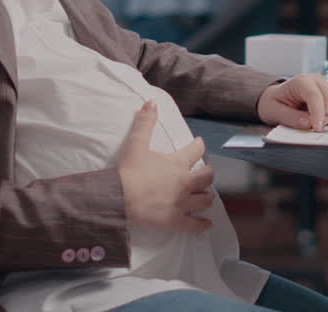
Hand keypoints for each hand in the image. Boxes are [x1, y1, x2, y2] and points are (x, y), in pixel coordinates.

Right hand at [117, 100, 214, 233]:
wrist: (120, 197)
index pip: (197, 150)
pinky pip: (196, 226)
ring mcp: (182, 203)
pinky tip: (206, 224)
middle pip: (207, 178)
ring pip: (205, 200)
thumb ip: (145, 122)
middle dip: (208, 176)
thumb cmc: (129, 170)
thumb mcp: (136, 143)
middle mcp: (185, 182)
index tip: (199, 144)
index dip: (199, 145)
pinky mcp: (176, 221)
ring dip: (206, 198)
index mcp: (177, 163)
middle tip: (204, 175)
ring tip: (204, 197)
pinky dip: (202, 225)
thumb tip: (152, 102)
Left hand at [256, 73, 327, 131]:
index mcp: (300, 81)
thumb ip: (291, 118)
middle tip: (314, 130)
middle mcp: (315, 81)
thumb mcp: (274, 112)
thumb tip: (308, 124)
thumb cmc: (273, 102)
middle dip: (325, 118)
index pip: (314, 96)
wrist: (274, 98)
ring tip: (313, 126)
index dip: (318, 113)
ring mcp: (324, 87)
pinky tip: (317, 122)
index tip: (318, 128)